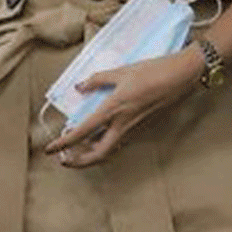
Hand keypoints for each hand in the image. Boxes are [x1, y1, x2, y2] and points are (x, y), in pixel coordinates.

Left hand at [44, 48, 203, 167]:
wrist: (182, 76)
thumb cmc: (153, 71)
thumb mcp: (122, 71)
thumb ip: (98, 80)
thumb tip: (80, 87)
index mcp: (114, 108)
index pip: (83, 132)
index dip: (64, 143)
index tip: (50, 150)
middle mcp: (123, 123)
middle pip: (98, 154)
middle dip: (79, 161)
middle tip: (64, 159)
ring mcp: (134, 128)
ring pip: (109, 149)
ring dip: (91, 153)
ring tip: (77, 148)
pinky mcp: (142, 127)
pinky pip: (119, 140)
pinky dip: (104, 143)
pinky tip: (98, 135)